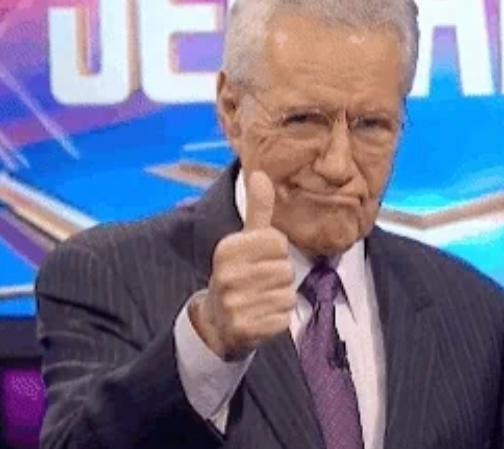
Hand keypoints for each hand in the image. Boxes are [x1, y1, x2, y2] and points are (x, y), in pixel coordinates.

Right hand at [190, 171, 295, 360]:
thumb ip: (257, 208)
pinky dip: (277, 320)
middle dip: (280, 277)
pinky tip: (260, 318)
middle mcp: (226, 275)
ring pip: (287, 295)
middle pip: (285, 270)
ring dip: (280, 299)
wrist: (216, 322)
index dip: (276, 252)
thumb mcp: (245, 240)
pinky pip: (283, 319)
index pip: (278, 241)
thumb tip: (261, 173)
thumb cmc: (239, 274)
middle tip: (260, 283)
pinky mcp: (244, 329)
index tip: (259, 260)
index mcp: (227, 248)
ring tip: (260, 300)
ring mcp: (233, 304)